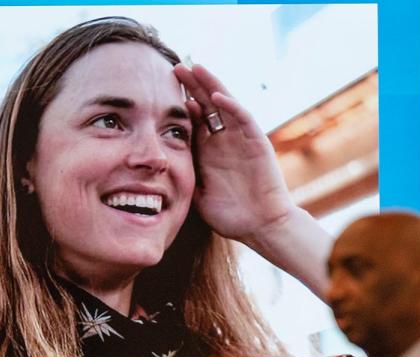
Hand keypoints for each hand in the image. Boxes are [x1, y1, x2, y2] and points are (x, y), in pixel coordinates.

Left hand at [172, 63, 299, 244]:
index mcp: (209, 151)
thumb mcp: (198, 195)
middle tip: (174, 67)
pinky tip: (216, 95)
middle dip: (192, 86)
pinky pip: (244, 119)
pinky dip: (231, 106)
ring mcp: (241, 139)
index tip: (158, 91)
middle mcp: (225, 140)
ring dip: (211, 86)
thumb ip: (184, 178)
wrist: (261, 227)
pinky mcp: (257, 143)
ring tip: (195, 67)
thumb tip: (157, 172)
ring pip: (225, 104)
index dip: (178, 104)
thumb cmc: (231, 215)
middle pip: (207, 105)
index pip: (193, 120)